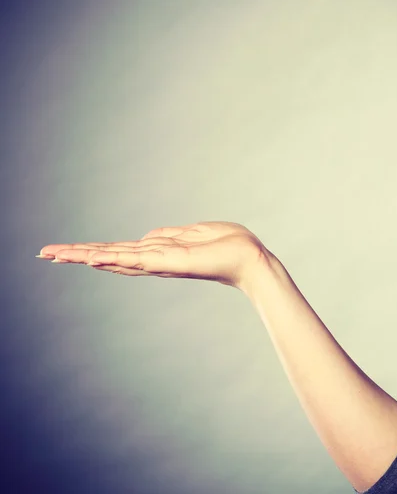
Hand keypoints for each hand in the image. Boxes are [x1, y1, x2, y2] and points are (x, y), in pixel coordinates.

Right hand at [37, 221, 267, 290]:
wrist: (251, 258)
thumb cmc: (227, 246)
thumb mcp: (192, 233)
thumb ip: (168, 236)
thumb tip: (145, 237)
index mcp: (158, 253)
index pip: (118, 252)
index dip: (92, 251)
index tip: (66, 250)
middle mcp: (154, 261)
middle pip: (109, 257)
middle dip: (77, 255)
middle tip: (44, 254)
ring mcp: (161, 263)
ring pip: (116, 258)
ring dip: (85, 256)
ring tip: (55, 254)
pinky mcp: (172, 262)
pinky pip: (138, 259)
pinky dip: (114, 259)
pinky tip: (92, 257)